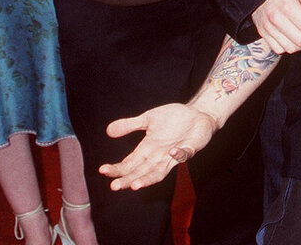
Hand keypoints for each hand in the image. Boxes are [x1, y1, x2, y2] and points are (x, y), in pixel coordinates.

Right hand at [98, 104, 217, 190]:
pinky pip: (185, 155)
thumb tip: (108, 131)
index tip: (102, 170)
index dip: (116, 168)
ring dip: (148, 179)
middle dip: (127, 180)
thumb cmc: (173, 118)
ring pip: (159, 172)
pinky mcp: (190, 149)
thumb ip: (130, 125)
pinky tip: (173, 153)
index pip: (129, 163)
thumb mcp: (148, 119)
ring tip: (135, 185)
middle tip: (114, 186)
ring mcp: (174, 155)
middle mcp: (159, 156)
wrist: (198, 114)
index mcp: (147, 149)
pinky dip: (179, 155)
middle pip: (140, 172)